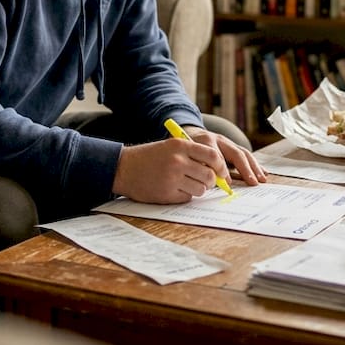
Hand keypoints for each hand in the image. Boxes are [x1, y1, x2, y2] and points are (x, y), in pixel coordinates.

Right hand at [111, 137, 227, 203]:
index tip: (222, 172)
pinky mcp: (167, 194)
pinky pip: (188, 198)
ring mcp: (172, 178)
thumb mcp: (170, 147)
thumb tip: (218, 170)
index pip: (213, 156)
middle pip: (209, 176)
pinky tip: (173, 189)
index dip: (221, 166)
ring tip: (186, 184)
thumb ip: (193, 154)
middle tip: (206, 181)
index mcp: (180, 146)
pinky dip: (185, 195)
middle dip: (211, 181)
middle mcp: (177, 161)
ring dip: (197, 189)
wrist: (123, 168)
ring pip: (201, 189)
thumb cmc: (149, 157)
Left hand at [181, 124, 267, 186]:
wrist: (190, 134)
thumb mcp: (187, 156)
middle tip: (252, 182)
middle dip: (245, 168)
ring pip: (243, 153)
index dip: (222, 169)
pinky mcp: (233, 146)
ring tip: (261, 179)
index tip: (226, 182)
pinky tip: (263, 173)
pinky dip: (255, 165)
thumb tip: (212, 182)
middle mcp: (219, 140)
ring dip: (254, 168)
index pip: (216, 155)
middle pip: (235, 153)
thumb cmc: (187, 150)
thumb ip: (197, 166)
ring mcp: (227, 142)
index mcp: (205, 141)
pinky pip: (246, 155)